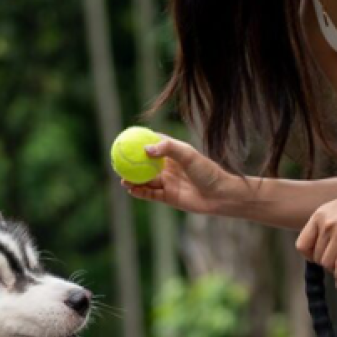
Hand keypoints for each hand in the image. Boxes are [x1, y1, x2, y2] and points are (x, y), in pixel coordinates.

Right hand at [120, 137, 236, 215]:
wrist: (219, 195)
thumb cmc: (207, 171)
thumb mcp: (188, 154)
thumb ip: (167, 148)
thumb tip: (146, 149)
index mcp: (173, 154)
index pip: (153, 144)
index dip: (139, 141)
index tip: (125, 138)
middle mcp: (168, 168)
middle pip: (145, 164)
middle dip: (131, 163)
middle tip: (117, 161)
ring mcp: (168, 183)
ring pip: (145, 180)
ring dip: (133, 180)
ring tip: (122, 178)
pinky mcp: (168, 197)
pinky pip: (150, 194)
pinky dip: (140, 192)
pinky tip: (131, 189)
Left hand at [296, 181, 336, 286]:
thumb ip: (327, 225)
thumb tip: (322, 248)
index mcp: (319, 215)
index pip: (302, 245)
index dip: (309, 256)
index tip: (319, 258)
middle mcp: (326, 223)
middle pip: (317, 258)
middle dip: (326, 264)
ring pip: (328, 263)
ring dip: (334, 270)